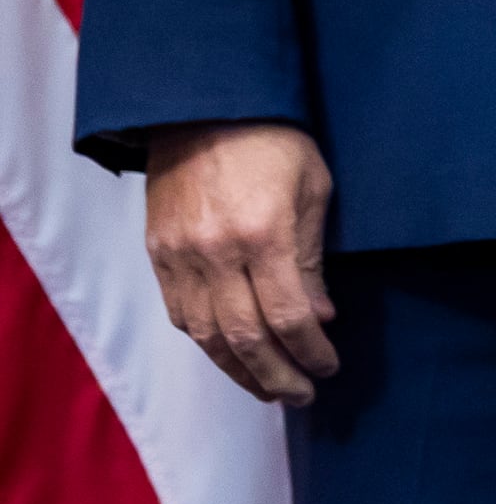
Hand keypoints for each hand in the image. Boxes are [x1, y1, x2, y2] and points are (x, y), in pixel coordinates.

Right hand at [144, 121, 338, 404]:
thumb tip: (319, 318)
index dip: (310, 351)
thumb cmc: (273, 141)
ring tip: (269, 389)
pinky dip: (206, 343)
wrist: (203, 108)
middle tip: (301, 395)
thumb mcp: (313, 188)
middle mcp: (215, 252)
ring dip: (239, 370)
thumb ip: (313, 258)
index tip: (329, 367)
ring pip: (206, 335)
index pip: (288, 315)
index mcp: (263, 234)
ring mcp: (179, 256)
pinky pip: (180, 314)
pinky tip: (230, 356)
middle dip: (276, 375)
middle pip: (244, 336)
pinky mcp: (158, 254)